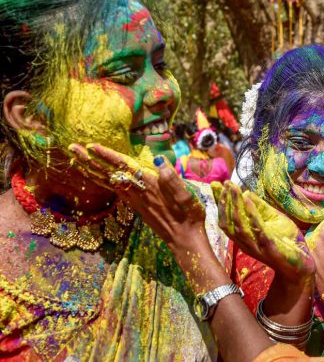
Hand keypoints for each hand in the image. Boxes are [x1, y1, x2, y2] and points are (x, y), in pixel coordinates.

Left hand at [68, 143, 207, 250]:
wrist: (185, 239)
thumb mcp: (186, 194)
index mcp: (150, 185)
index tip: (92, 146)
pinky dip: (102, 181)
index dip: (108, 156)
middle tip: (72, 148)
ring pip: (108, 182)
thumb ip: (171, 177)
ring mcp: (135, 200)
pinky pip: (114, 190)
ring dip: (91, 170)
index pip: (125, 167)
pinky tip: (97, 178)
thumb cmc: (189, 215)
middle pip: (109, 174)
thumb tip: (158, 160)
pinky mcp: (136, 206)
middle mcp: (138, 192)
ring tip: (77, 160)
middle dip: (90, 160)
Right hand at [211, 181, 314, 281]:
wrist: (302, 265)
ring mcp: (256, 247)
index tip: (216, 185)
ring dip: (235, 205)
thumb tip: (246, 192)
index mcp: (244, 237)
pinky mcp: (269, 248)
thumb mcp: (273, 220)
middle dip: (224, 202)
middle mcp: (245, 243)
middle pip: (227, 222)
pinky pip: (257, 229)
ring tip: (234, 188)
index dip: (220, 202)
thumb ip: (260, 208)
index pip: (226, 219)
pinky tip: (248, 199)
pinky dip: (251, 213)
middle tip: (225, 184)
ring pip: (239, 226)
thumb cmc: (287, 242)